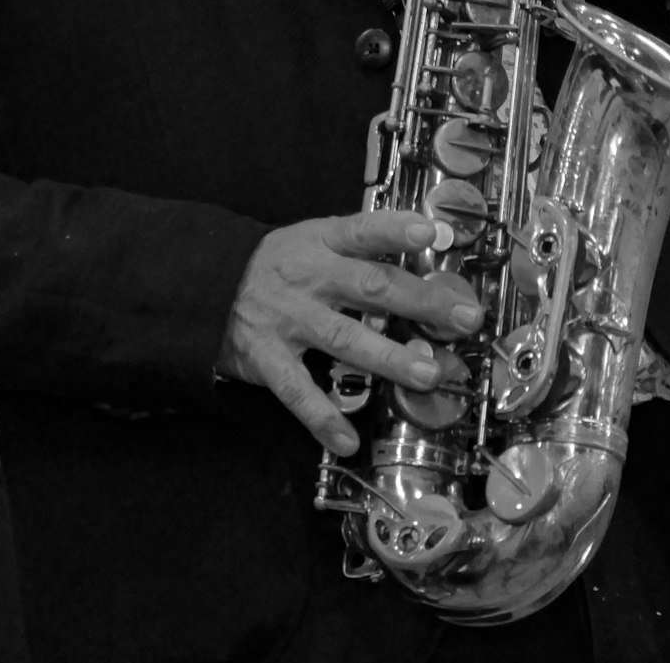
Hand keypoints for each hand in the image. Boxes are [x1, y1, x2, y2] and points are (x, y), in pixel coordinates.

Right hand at [215, 211, 481, 454]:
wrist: (206, 285)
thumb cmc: (278, 264)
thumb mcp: (312, 239)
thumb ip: (361, 246)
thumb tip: (428, 243)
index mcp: (322, 242)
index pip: (363, 230)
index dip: (396, 229)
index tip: (432, 233)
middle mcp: (309, 277)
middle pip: (370, 286)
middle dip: (421, 301)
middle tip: (464, 317)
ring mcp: (288, 318)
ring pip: (345, 338)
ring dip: (389, 357)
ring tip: (427, 375)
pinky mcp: (266, 357)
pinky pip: (297, 391)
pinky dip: (322, 418)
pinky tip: (347, 441)